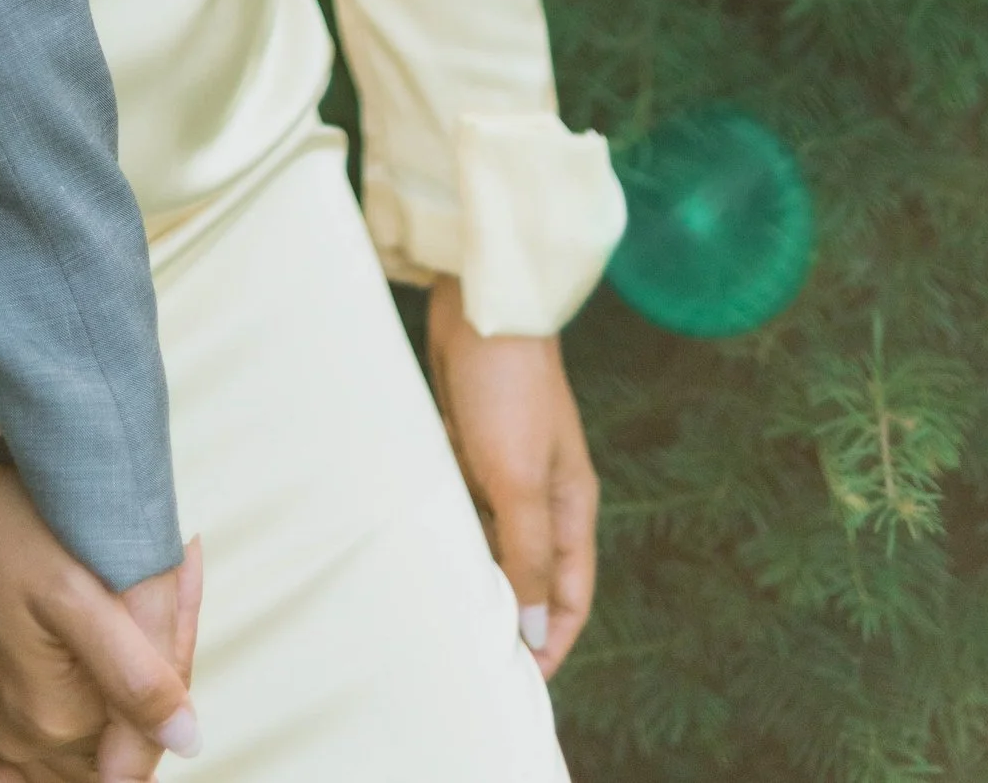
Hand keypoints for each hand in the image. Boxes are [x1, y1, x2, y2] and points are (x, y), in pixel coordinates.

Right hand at [0, 452, 202, 781]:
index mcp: (56, 718)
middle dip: (139, 677)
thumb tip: (186, 739)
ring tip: (108, 610)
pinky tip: (50, 681)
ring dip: (102, 695)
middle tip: (153, 580)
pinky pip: (9, 749)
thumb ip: (134, 674)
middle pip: (110, 738)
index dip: (170, 674)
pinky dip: (42, 731)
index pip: (145, 735)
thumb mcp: (76, 588)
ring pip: (71, 747)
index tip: (172, 587)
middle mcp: (19, 736)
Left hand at [423, 277, 597, 679]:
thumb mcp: (519, 480)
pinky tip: (416, 547)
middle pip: (528, 573)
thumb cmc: (509, 389)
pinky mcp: (468, 445)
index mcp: (570, 508)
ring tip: (436, 608)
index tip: (518, 680)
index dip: (549, 640)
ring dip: (470, 569)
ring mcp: (503, 469)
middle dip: (505, 612)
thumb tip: (530, 625)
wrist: (480, 306)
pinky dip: (444, 527)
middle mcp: (542, 495)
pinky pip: (458, 504)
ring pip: (489, 540)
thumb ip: (526, 553)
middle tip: (467, 652)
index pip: (569, 595)